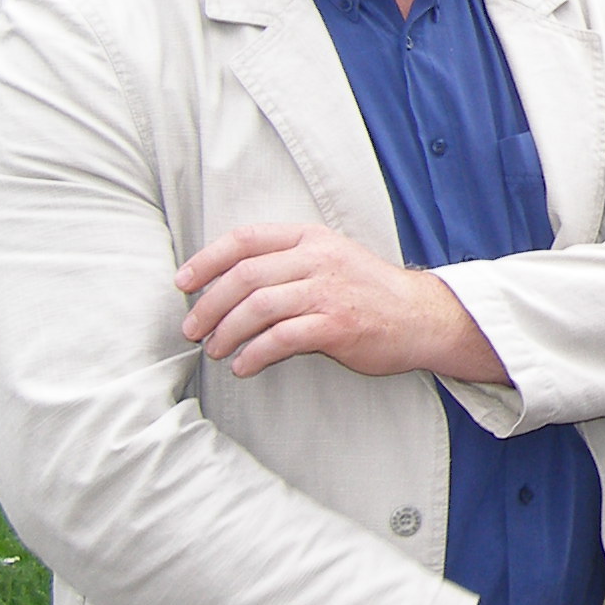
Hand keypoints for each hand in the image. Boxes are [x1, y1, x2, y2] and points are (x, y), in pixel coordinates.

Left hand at [175, 223, 504, 382]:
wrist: (422, 317)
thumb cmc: (369, 293)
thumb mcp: (331, 259)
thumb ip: (288, 263)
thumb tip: (229, 283)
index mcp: (311, 239)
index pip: (246, 239)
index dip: (207, 259)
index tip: (182, 281)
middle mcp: (318, 260)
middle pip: (244, 276)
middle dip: (208, 305)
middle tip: (192, 329)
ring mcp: (328, 292)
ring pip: (257, 307)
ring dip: (227, 332)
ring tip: (215, 350)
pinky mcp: (336, 325)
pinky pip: (282, 339)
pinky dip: (255, 354)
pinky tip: (244, 365)